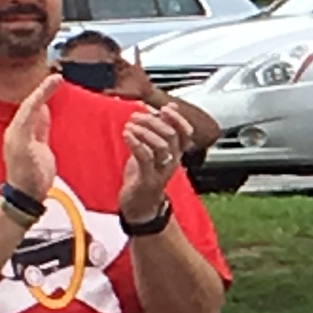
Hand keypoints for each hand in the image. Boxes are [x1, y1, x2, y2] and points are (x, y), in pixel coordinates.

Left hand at [1, 76, 61, 209]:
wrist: (28, 193)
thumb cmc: (25, 173)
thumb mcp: (26, 149)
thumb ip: (31, 127)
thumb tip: (38, 108)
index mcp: (17, 129)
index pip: (31, 104)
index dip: (43, 90)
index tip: (57, 78)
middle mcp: (22, 130)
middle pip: (33, 104)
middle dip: (43, 91)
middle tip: (57, 78)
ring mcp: (31, 137)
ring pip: (38, 112)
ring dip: (45, 99)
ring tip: (54, 87)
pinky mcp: (40, 145)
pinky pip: (43, 124)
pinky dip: (48, 113)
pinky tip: (51, 107)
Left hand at [117, 101, 187, 216]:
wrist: (140, 205)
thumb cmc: (145, 175)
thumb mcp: (153, 150)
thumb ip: (159, 130)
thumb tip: (166, 107)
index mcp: (175, 154)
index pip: (186, 133)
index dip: (178, 119)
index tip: (165, 108)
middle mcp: (172, 162)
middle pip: (172, 136)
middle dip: (154, 121)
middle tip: (136, 116)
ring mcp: (161, 171)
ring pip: (161, 146)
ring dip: (144, 131)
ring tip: (130, 126)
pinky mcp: (148, 179)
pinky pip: (145, 158)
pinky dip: (136, 143)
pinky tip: (127, 134)